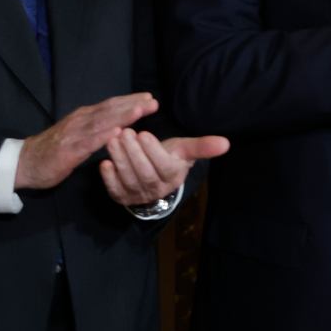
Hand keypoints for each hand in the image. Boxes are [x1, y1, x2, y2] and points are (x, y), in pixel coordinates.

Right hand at [14, 92, 156, 190]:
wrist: (23, 163)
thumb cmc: (54, 149)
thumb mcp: (78, 133)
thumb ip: (96, 126)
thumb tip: (120, 121)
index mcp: (83, 117)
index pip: (110, 105)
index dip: (130, 100)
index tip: (150, 97)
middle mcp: (80, 121)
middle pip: (109, 110)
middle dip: (132, 105)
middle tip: (153, 101)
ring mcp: (73, 135)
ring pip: (101, 123)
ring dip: (122, 116)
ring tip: (141, 110)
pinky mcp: (67, 151)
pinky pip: (88, 143)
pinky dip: (103, 136)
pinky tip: (117, 133)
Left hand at [99, 128, 228, 206]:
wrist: (155, 179)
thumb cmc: (170, 158)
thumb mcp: (185, 151)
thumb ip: (203, 146)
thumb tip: (226, 143)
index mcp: (173, 176)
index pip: (163, 165)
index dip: (152, 151)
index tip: (144, 133)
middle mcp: (156, 190)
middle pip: (143, 172)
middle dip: (132, 152)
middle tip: (124, 133)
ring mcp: (137, 196)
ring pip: (127, 178)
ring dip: (119, 160)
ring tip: (113, 140)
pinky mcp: (121, 197)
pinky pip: (113, 189)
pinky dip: (108, 178)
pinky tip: (104, 162)